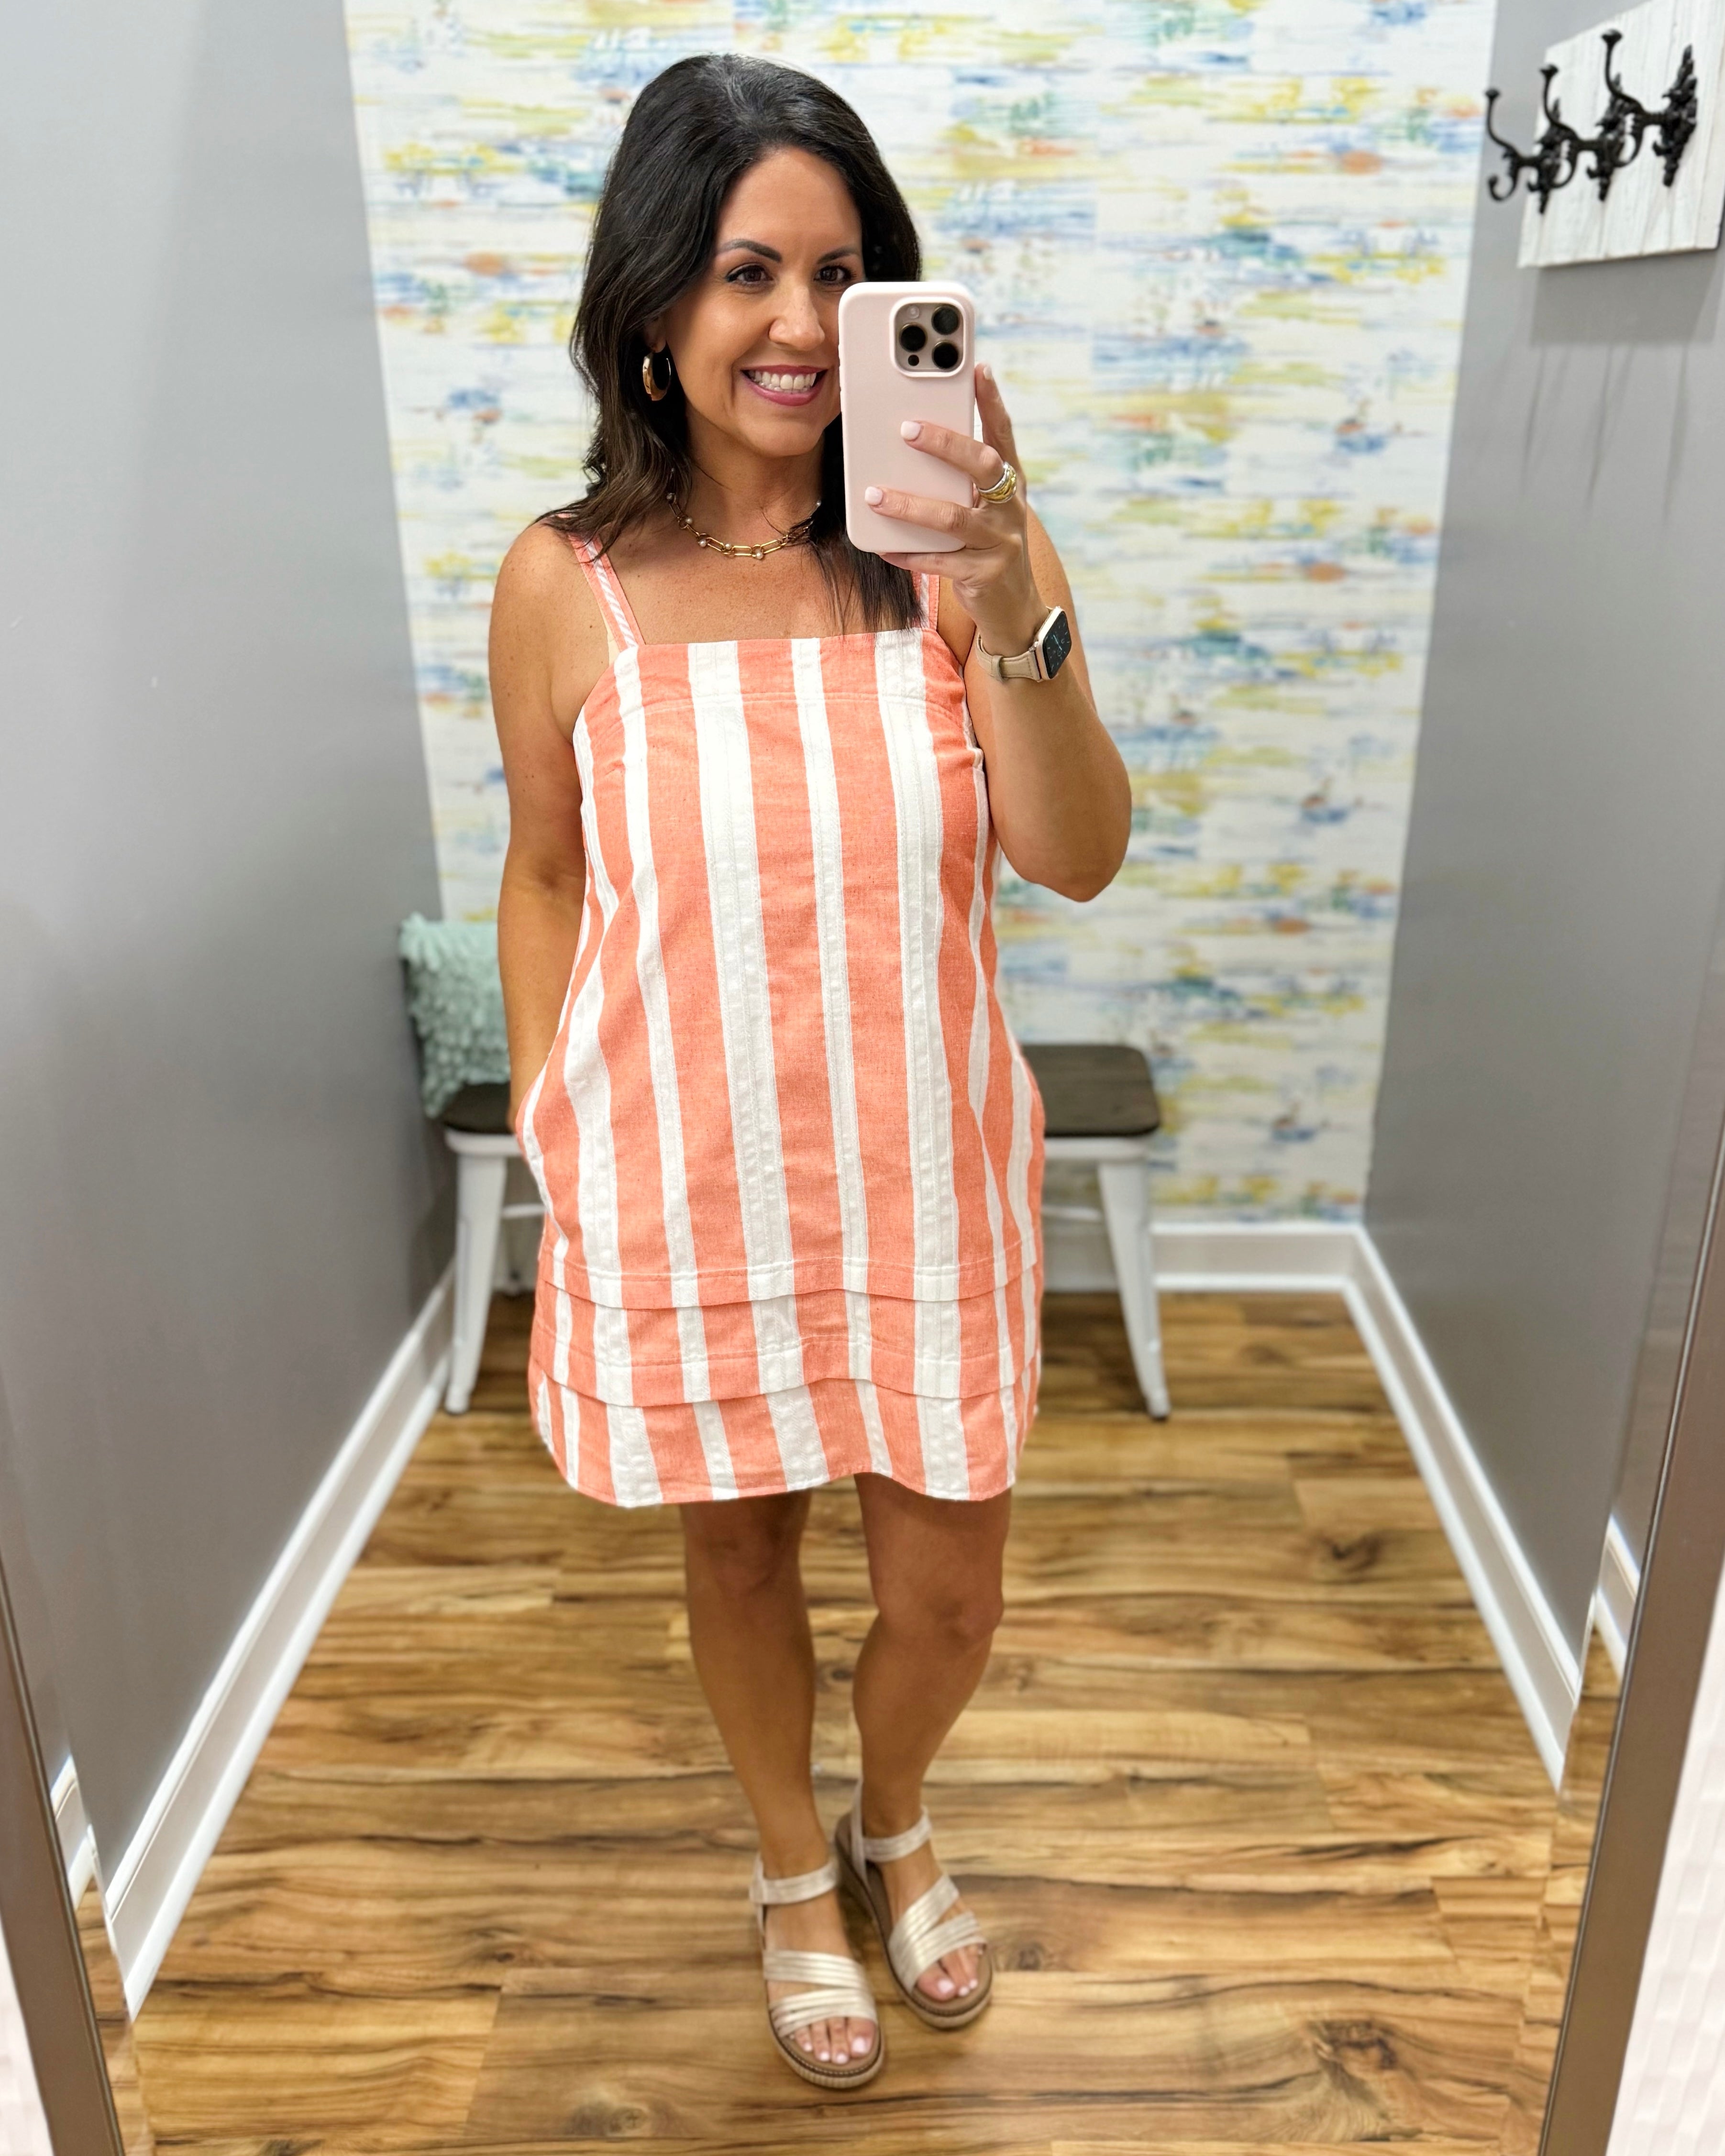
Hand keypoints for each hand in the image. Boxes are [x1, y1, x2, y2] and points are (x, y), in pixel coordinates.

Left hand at [865, 363, 1044, 655]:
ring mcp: (1000, 542)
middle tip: (907, 429)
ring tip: (875, 495)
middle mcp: (1010, 508)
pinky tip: (883, 546)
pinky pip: (939, 562)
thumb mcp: (984, 509)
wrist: (1014, 608)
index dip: (993, 402)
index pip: (1004, 434)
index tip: (978, 368)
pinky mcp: (983, 575)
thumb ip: (961, 482)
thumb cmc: (988, 547)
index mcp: (1011, 484)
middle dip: (945, 444)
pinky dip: (909, 553)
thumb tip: (911, 446)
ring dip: (910, 505)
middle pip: (981, 466)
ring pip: (952, 517)